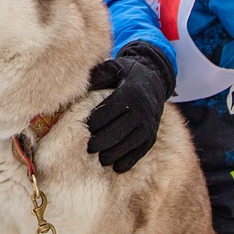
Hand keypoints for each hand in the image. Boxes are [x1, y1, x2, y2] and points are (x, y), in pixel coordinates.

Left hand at [86, 42, 175, 172]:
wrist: (155, 80)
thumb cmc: (127, 74)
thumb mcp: (114, 68)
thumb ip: (98, 75)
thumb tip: (78, 83)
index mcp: (128, 94)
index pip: (106, 113)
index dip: (91, 123)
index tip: (80, 129)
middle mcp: (140, 111)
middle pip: (115, 133)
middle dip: (98, 142)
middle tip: (87, 148)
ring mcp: (147, 125)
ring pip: (126, 145)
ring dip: (111, 154)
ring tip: (99, 158)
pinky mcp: (152, 136)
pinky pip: (139, 152)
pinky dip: (127, 161)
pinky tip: (116, 166)